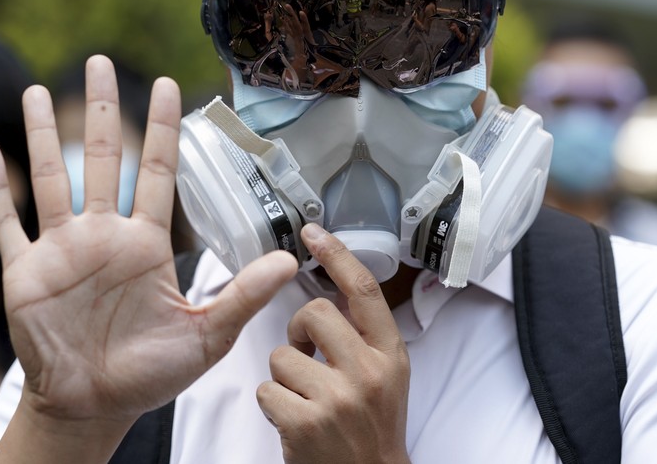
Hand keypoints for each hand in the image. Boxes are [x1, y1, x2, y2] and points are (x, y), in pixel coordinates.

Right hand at [0, 56, 296, 461]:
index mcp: (145, 245)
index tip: (168, 85)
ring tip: (34, 90)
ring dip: (40, 135)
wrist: (93, 406)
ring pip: (49, 179)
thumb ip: (242, 294)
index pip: (156, 172)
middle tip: (100, 61)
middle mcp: (103, 236)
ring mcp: (60, 250)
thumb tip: (289, 260)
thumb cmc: (148, 374)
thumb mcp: (205, 335)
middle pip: (101, 159)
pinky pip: (6, 223)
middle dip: (100, 110)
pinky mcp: (25, 272)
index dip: (161, 129)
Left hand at [256, 223, 410, 463]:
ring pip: (281, 355)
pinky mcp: (305, 423)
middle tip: (305, 352)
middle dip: (298, 330)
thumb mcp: (387, 375)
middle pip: (313, 313)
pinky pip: (266, 389)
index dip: (337, 254)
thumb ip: (364, 337)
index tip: (314, 231)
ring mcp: (337, 398)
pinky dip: (272, 404)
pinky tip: (293, 419)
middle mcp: (368, 372)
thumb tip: (332, 294)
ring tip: (304, 398)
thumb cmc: (371, 425)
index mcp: (389, 354)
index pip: (363, 290)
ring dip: (284, 376)